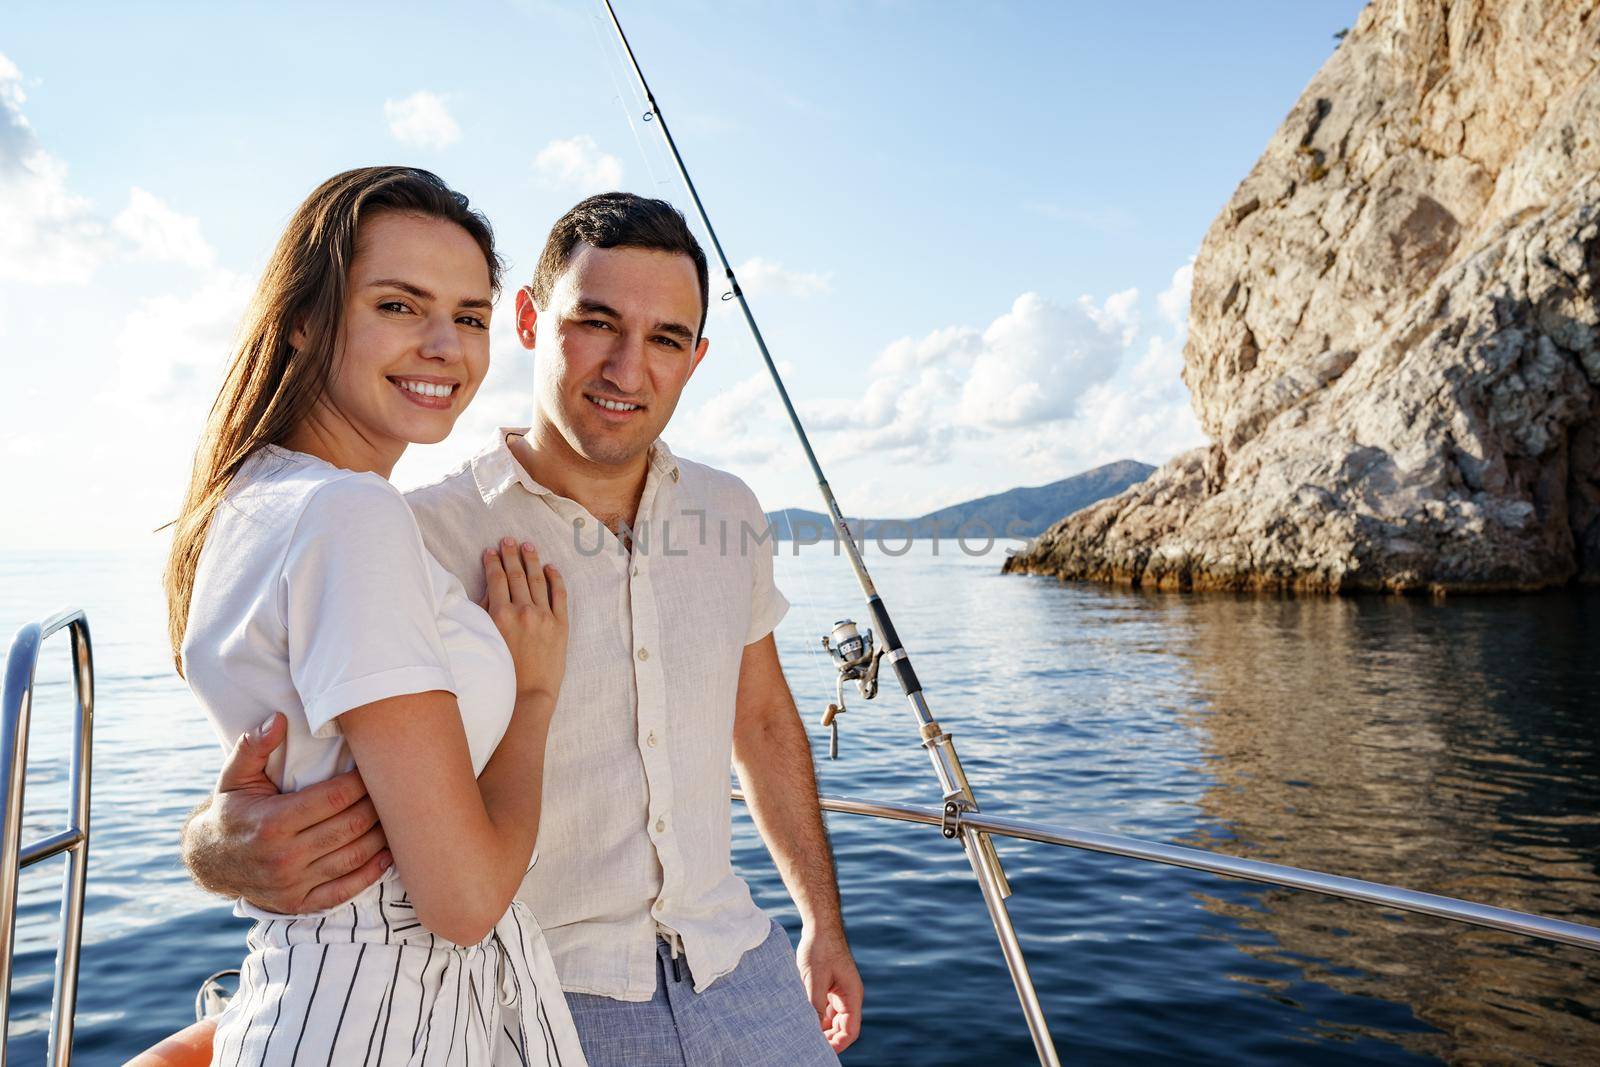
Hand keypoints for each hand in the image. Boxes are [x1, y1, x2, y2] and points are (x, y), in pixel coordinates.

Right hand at [181, 713, 391, 912]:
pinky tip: (387, 854)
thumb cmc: (232, 811)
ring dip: (381, 837)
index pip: (334, 798)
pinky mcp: (299, 903)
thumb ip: (254, 746)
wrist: (210, 861)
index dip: (361, 783)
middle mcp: (284, 856)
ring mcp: (292, 884)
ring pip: (354, 857)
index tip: (374, 769)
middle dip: (378, 806)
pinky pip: (345, 890)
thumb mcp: (234, 776)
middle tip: (392, 790)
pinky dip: (371, 873)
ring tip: (396, 816)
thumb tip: (278, 719)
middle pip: (350, 827)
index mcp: (272, 822)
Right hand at [481, 539, 567, 710]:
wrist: (528, 695)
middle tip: (508, 540)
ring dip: (532, 560)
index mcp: (500, 615)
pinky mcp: (560, 625)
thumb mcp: (486, 639)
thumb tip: (488, 590)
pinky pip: (559, 595)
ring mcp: (544, 616)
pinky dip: (555, 579)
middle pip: (516, 575)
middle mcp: (523, 611)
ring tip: (528, 546)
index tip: (490, 551)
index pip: (496, 579)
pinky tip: (550, 567)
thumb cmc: (502, 672)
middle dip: (511, 555)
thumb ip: (485, 614)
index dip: (493, 562)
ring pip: (537, 580)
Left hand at [797, 924, 862, 1053]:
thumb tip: (813, 1028)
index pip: (851, 1030)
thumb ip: (816, 1004)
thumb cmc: (820, 948)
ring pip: (831, 1019)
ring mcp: (838, 991)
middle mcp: (848, 996)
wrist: (819, 925)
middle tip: (806, 1044)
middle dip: (827, 1038)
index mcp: (852, 995)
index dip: (838, 1044)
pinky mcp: (828, 986)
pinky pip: (823, 1007)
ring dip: (819, 1027)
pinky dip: (814, 1014)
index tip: (821, 1051)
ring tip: (801, 1032)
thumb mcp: (815, 978)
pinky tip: (800, 1017)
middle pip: (841, 1027)